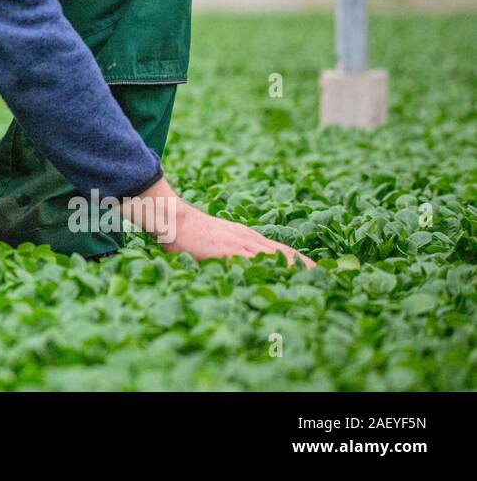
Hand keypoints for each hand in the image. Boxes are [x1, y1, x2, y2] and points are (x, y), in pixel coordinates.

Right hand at [122, 177, 315, 268]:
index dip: (301, 262)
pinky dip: (273, 271)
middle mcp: (248, 239)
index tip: (319, 272)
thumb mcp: (215, 239)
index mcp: (246, 237)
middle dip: (306, 267)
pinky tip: (284, 280)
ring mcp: (240, 244)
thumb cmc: (188, 232)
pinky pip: (256, 263)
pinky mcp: (229, 252)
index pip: (280, 250)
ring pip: (275, 258)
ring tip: (316, 282)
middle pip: (284, 254)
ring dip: (295, 270)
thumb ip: (228, 251)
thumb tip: (238, 267)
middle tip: (328, 279)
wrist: (173, 219)